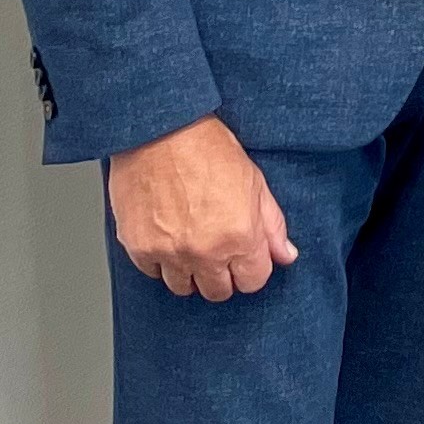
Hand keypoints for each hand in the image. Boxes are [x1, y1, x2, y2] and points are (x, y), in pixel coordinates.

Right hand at [108, 116, 298, 301]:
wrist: (160, 132)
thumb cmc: (208, 150)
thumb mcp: (255, 182)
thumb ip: (272, 225)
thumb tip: (286, 255)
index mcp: (239, 236)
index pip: (253, 281)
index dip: (252, 269)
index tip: (246, 258)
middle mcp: (204, 252)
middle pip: (218, 291)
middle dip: (223, 274)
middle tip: (220, 251)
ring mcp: (168, 253)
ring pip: (183, 288)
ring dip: (191, 272)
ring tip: (194, 244)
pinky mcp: (137, 248)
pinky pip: (152, 273)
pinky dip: (161, 262)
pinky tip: (169, 238)